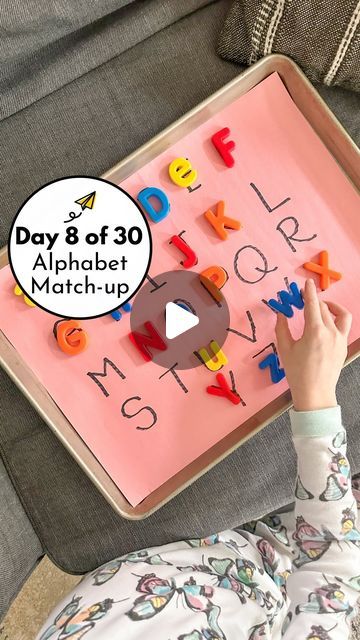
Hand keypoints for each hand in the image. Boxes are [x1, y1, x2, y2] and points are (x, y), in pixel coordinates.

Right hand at [275, 278, 351, 411]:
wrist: (315, 393)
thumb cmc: (297, 373)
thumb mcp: (285, 349)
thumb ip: (281, 328)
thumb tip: (280, 314)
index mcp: (315, 332)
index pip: (312, 305)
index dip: (308, 292)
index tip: (306, 283)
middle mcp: (330, 332)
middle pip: (324, 308)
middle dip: (314, 301)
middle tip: (303, 300)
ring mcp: (340, 339)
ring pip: (339, 315)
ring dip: (331, 307)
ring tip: (322, 307)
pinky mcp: (343, 346)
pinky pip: (343, 326)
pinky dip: (336, 318)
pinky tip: (326, 322)